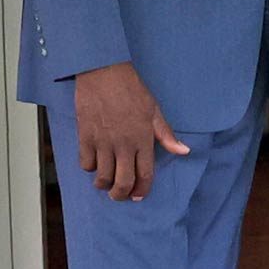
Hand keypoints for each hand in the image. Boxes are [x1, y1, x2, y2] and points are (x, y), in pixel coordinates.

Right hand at [71, 61, 189, 201]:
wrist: (104, 72)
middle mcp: (123, 145)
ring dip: (104, 185)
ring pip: (102, 176)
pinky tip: (93, 164)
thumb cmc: (132, 90)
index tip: (139, 196)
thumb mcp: (154, 110)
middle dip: (121, 194)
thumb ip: (166, 134)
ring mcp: (103, 142)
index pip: (145, 174)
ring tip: (105, 184)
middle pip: (123, 181)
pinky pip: (85, 163)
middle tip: (120, 196)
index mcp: (143, 139)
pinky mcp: (85, 137)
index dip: (142, 189)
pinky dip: (89, 168)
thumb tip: (184, 151)